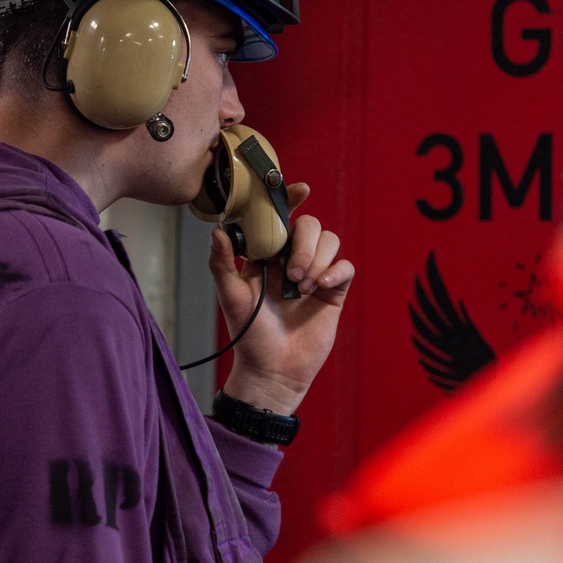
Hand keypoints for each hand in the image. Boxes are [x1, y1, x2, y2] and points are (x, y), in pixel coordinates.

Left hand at [208, 183, 353, 416]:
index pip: (281, 218)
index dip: (290, 200)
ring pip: (330, 241)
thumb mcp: (232, 298)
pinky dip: (336, 270)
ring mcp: (315, 273)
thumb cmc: (249, 336)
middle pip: (310, 225)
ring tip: (303, 286)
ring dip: (318, 257)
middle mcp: (292, 259)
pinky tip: (321, 286)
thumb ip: (223, 264)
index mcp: (267, 255)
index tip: (300, 190)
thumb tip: (217, 231)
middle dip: (304, 243)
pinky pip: (345, 266)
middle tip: (291, 273)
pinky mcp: (333, 291)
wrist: (273, 371)